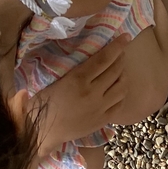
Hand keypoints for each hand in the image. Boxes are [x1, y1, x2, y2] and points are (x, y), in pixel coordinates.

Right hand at [30, 35, 130, 152]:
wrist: (43, 131)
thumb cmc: (41, 103)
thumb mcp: (51, 80)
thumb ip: (67, 67)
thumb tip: (73, 50)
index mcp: (78, 80)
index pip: (103, 59)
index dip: (117, 47)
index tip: (125, 37)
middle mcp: (92, 93)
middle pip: (115, 71)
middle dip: (121, 58)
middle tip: (121, 52)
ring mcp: (100, 108)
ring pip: (122, 88)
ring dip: (124, 76)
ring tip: (120, 70)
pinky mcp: (102, 120)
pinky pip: (120, 105)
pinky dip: (122, 94)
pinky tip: (119, 89)